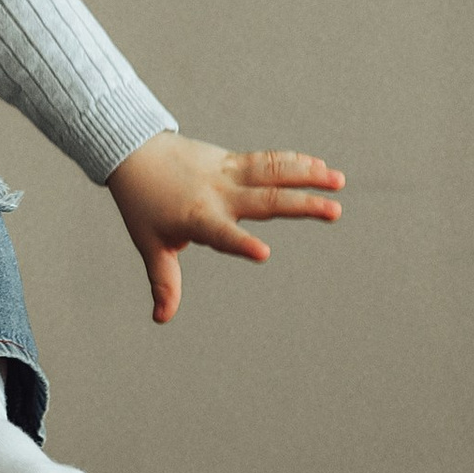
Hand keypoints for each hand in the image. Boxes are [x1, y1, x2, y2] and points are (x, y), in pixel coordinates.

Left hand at [106, 135, 343, 326]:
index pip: (222, 235)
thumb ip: (164, 281)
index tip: (264, 253)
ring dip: (308, 176)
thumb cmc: (143, 204)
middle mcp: (219, 195)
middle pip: (264, 200)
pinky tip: (322, 167)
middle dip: (301, 205)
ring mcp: (228, 174)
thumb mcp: (152, 245)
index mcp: (198, 219)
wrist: (134, 152)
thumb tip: (161, 319)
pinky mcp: (233, 161)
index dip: (241, 244)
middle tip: (334, 212)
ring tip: (339, 182)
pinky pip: (268, 161)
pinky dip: (295, 162)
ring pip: (273, 172)